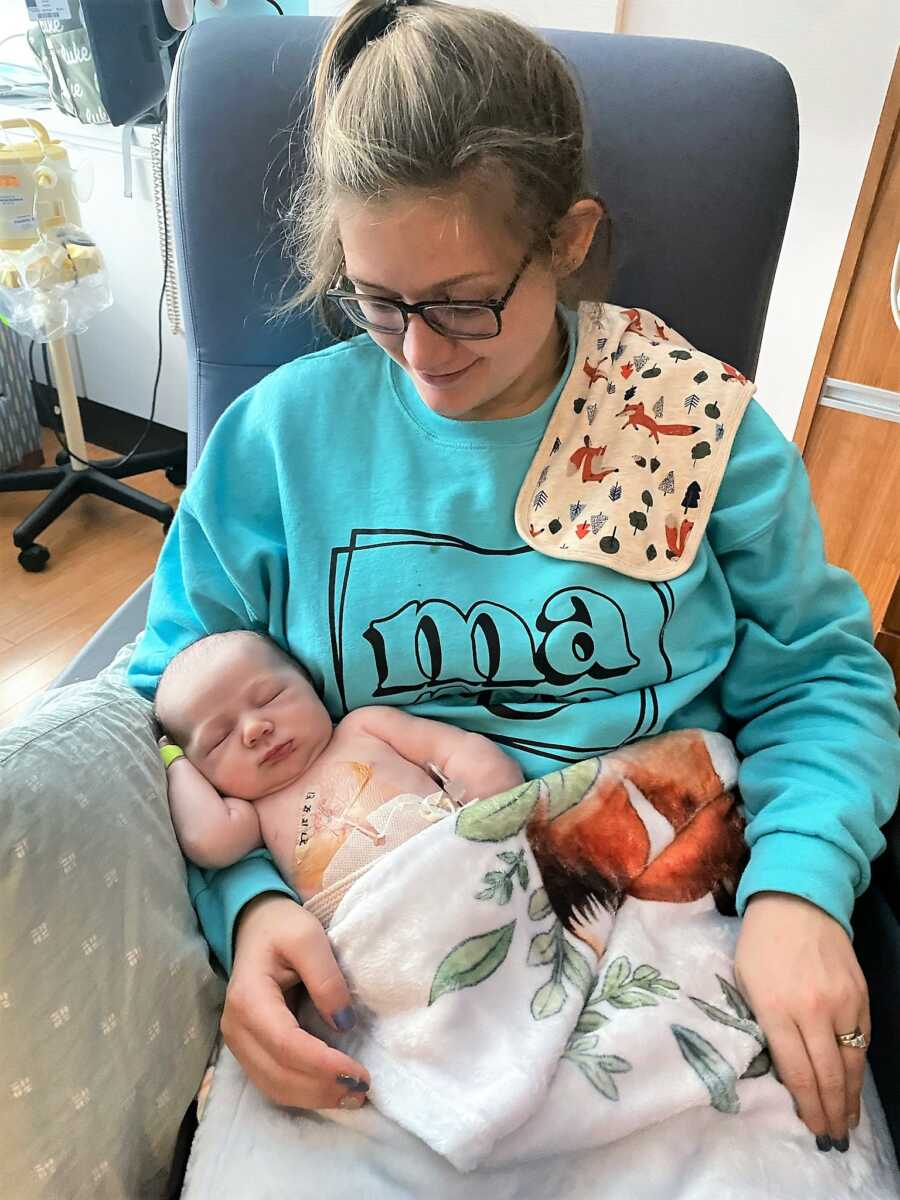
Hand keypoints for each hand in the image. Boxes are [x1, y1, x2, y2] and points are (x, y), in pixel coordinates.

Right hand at [221, 894, 369, 1109]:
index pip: (285, 1044)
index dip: (322, 1065)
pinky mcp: (248, 1049)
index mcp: (249, 997)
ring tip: (352, 1096)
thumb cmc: (282, 928)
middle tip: (363, 1090)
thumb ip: (326, 977)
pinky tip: (330, 1090)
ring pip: (273, 1085)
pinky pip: (272, 1081)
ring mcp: (238, 1042)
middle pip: (278, 1073)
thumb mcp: (308, 937)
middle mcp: (236, 1026)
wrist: (255, 927)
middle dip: (321, 1088)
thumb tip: (343, 1024)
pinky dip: (302, 1092)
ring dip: (313, 1097)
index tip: (358, 1073)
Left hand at [734, 892, 868, 1150]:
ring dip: (851, 1097)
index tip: (811, 1127)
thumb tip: (782, 1067)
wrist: (796, 902)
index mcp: (775, 1008)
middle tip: (832, 1136)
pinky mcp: (861, 995)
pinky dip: (859, 1066)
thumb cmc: (760, 944)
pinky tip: (854, 1082)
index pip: (797, 1071)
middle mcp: (812, 1010)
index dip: (807, 1105)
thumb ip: (763, 1024)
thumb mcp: (746, 983)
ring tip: (848, 1121)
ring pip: (852, 1062)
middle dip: (831, 1111)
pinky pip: (863, 1039)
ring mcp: (841, 1002)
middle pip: (828, 1074)